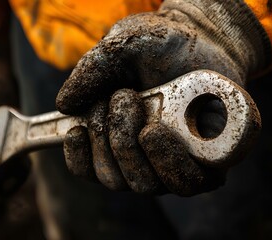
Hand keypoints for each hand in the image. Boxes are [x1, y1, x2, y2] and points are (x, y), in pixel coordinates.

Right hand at [56, 1, 267, 195]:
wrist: (205, 37)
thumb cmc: (158, 47)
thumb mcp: (119, 51)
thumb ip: (90, 74)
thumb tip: (64, 105)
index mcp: (116, 138)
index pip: (90, 169)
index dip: (79, 158)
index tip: (76, 130)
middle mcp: (142, 156)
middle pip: (114, 179)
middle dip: (110, 138)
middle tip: (122, 97)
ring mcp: (172, 161)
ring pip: (143, 185)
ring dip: (131, 148)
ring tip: (141, 106)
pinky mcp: (207, 161)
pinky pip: (186, 183)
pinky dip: (167, 162)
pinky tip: (154, 132)